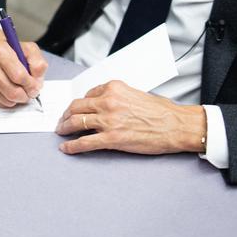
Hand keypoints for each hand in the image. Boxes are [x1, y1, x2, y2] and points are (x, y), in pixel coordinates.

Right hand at [0, 26, 47, 106]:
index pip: (19, 76)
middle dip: (25, 95)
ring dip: (17, 99)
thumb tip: (36, 82)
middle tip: (29, 92)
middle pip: (12, 92)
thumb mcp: (29, 50)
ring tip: (18, 88)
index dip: (31, 85)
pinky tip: (8, 89)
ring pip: (7, 101)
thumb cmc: (10, 51)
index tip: (35, 86)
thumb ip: (38, 63)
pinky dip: (8, 100)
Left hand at [55, 80, 205, 155]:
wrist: (175, 125)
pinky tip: (66, 148)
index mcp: (114, 88)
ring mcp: (109, 120)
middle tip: (62, 121)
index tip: (75, 109)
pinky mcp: (112, 138)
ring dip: (65, 128)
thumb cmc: (160, 111)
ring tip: (61, 132)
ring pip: (76, 123)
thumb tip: (101, 105)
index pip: (87, 94)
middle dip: (66, 115)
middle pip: (77, 107)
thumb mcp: (135, 93)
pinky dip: (72, 146)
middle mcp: (108, 102)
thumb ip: (116, 96)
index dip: (79, 104)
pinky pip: (85, 142)